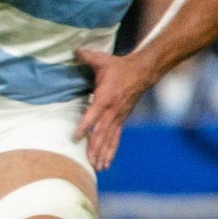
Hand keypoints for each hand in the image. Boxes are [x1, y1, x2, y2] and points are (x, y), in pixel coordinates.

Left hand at [73, 47, 151, 170]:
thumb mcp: (102, 60)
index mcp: (105, 98)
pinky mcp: (122, 120)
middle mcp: (112, 111)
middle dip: (95, 148)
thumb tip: (74, 50)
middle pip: (102, 133)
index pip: (93, 115)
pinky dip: (111, 151)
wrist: (143, 71)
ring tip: (97, 168)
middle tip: (88, 162)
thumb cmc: (119, 67)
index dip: (84, 127)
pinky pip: (116, 138)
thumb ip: (86, 56)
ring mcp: (118, 117)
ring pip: (109, 139)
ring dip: (103, 154)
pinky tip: (106, 163)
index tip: (76, 138)